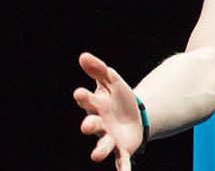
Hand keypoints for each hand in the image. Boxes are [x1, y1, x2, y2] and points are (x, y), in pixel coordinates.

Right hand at [73, 52, 142, 170]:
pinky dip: (123, 169)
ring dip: (99, 150)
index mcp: (96, 106)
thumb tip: (83, 56)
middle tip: (87, 126)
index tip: (80, 93)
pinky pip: (121, 161)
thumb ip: (98, 70)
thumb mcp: (111, 81)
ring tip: (96, 156)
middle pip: (92, 125)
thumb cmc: (118, 97)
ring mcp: (109, 137)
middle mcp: (99, 124)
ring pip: (103, 145)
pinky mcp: (122, 149)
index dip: (84, 97)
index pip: (88, 100)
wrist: (134, 115)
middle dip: (89, 125)